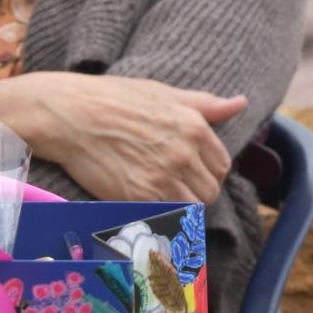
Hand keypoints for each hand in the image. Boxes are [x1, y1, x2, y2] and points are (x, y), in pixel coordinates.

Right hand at [0, 73, 247, 204]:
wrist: (71, 114)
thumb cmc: (116, 99)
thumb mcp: (166, 94)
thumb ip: (207, 105)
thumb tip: (241, 103)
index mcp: (195, 128)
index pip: (222, 165)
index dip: (208, 171)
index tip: (191, 171)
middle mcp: (184, 155)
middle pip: (210, 191)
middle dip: (197, 191)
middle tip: (175, 187)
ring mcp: (162, 179)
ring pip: (192, 208)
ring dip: (181, 207)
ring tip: (161, 197)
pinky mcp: (137, 198)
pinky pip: (165, 217)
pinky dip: (160, 216)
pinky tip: (146, 205)